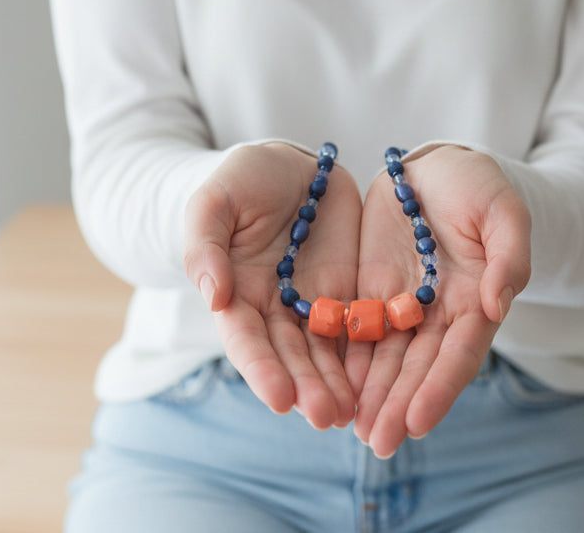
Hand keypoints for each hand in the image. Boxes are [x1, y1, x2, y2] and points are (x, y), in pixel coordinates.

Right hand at [184, 143, 361, 428]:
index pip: (246, 339)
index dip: (262, 370)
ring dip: (335, 384)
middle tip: (326, 417)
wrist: (291, 165)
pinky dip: (364, 357)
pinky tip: (378, 382)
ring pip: (323, 351)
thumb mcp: (215, 202)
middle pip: (289, 355)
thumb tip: (214, 296)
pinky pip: (356, 327)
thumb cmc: (243, 179)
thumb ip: (205, 246)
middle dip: (306, 387)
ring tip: (351, 413)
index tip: (280, 399)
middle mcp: (273, 308)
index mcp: (236, 292)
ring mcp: (312, 302)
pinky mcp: (346, 292)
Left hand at [346, 146, 530, 456]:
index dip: (440, 387)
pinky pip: (357, 329)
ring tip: (351, 428)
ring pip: (385, 357)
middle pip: (418, 366)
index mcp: (475, 300)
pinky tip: (330, 386)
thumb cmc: (478, 186)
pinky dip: (346, 359)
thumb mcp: (504, 212)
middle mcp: (438, 313)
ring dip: (370, 394)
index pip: (459, 353)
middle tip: (377, 442)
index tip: (418, 422)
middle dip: (398, 404)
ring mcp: (402, 304)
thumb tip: (496, 306)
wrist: (436, 167)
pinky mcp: (371, 290)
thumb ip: (509, 258)